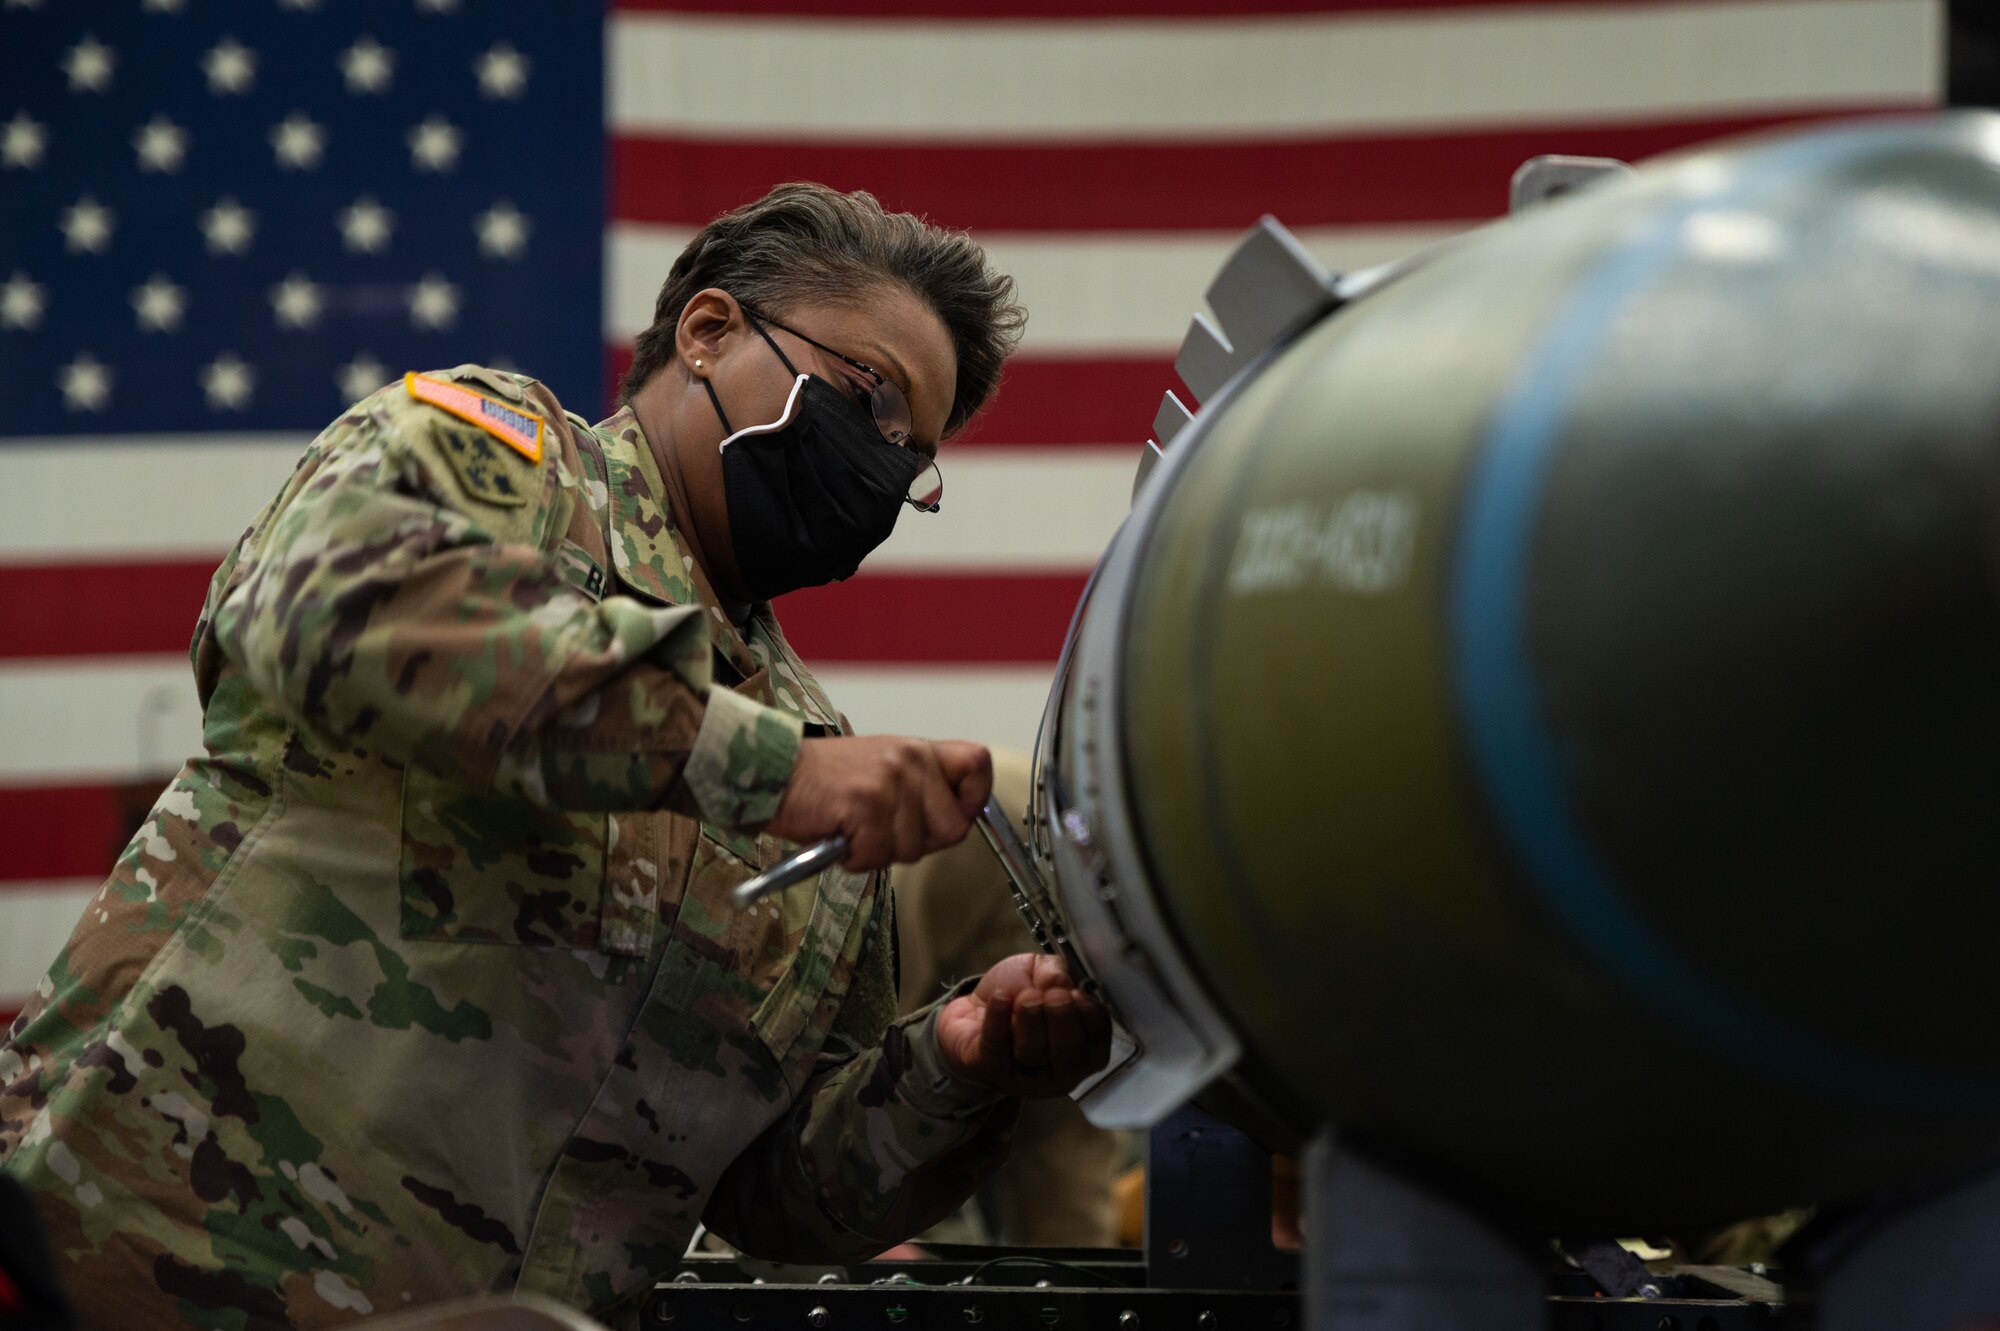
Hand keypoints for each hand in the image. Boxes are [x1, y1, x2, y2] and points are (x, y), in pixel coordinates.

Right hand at [765, 735, 990, 870]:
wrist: (773, 773)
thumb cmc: (824, 781)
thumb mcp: (882, 768)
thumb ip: (919, 789)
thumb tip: (954, 822)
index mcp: (918, 749)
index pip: (978, 765)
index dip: (973, 800)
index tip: (954, 815)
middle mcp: (911, 760)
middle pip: (952, 827)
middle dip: (919, 843)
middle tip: (883, 833)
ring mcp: (890, 782)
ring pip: (913, 848)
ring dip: (880, 853)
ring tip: (854, 831)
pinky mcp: (866, 804)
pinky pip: (878, 855)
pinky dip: (856, 859)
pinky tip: (840, 837)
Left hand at [935, 954, 1112, 1098]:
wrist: (972, 1009)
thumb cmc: (1017, 994)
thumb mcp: (1042, 972)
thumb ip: (1056, 971)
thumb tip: (1061, 980)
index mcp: (1082, 1047)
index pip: (1098, 1040)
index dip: (1091, 1018)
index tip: (1079, 994)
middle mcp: (1057, 1069)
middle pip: (1069, 1055)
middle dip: (1063, 1021)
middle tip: (1055, 997)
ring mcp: (1022, 1074)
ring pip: (1033, 1054)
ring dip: (1031, 1021)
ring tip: (1026, 996)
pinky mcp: (986, 1068)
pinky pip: (995, 1046)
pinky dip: (998, 1019)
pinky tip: (1001, 998)